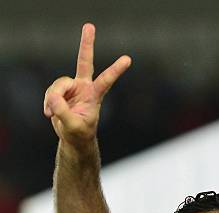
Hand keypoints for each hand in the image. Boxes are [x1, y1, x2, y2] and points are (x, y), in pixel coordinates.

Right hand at [44, 23, 130, 145]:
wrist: (73, 138)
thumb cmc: (79, 134)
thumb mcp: (73, 126)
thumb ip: (64, 112)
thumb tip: (53, 96)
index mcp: (94, 96)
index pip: (106, 81)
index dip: (116, 70)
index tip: (128, 59)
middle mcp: (84, 87)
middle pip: (84, 62)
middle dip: (86, 44)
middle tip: (89, 26)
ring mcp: (72, 87)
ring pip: (58, 85)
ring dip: (53, 99)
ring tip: (52, 114)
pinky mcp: (60, 91)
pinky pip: (50, 92)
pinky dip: (48, 103)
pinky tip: (49, 113)